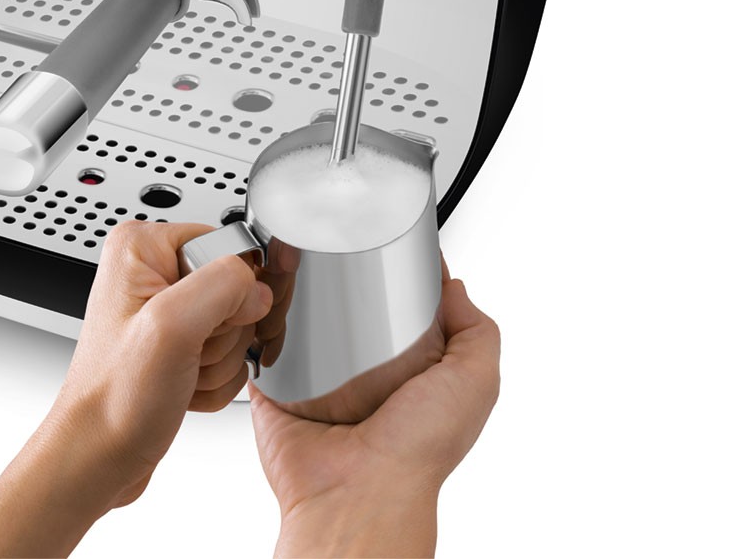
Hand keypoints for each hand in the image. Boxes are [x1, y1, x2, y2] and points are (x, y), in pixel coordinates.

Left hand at [55, 219, 272, 503]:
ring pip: (235, 326)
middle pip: (234, 289)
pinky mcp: (177, 342)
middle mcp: (151, 271)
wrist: (97, 456)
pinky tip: (183, 388)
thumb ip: (222, 287)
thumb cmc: (112, 399)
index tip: (207, 324)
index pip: (226, 245)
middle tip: (186, 355)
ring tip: (179, 374)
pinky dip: (214, 379)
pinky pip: (227, 354)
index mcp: (143, 247)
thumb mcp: (170, 328)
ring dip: (217, 362)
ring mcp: (165, 309)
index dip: (231, 292)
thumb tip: (258, 283)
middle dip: (221, 335)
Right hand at [250, 259, 499, 558]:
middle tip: (338, 251)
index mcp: (410, 371)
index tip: (389, 243)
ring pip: (302, 318)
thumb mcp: (474, 383)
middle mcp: (363, 375)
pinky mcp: (276, 386)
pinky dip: (258, 323)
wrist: (357, 493)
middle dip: (344, 277)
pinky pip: (261, 344)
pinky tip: (260, 298)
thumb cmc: (416, 453)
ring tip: (293, 265)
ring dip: (295, 294)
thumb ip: (477, 331)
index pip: (404, 307)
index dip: (399, 274)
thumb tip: (452, 286)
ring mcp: (316, 380)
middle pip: (350, 307)